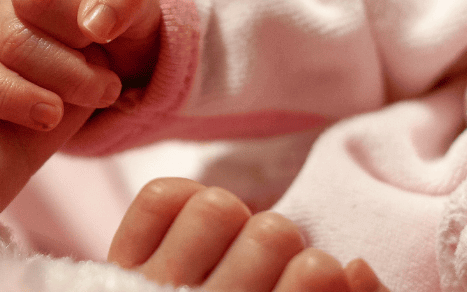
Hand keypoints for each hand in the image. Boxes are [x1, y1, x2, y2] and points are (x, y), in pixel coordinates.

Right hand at [0, 0, 161, 129]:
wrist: (114, 59)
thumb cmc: (120, 22)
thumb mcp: (138, 1)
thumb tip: (93, 22)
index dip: (74, 29)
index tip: (101, 42)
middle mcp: (1, 7)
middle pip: (12, 41)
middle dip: (67, 75)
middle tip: (105, 89)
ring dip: (16, 98)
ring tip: (55, 116)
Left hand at [110, 178, 389, 291]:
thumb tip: (355, 264)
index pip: (316, 273)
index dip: (321, 270)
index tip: (311, 277)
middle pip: (272, 233)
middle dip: (280, 241)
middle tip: (267, 264)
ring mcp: (157, 288)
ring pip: (216, 207)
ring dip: (233, 216)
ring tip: (228, 243)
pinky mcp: (123, 265)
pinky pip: (159, 198)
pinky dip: (180, 196)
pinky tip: (190, 225)